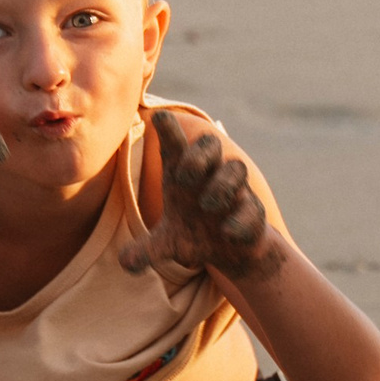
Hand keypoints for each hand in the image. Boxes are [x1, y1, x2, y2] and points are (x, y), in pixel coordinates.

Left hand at [119, 111, 280, 279]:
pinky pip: (251, 208)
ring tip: (207, 205)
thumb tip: (125, 263)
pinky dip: (239, 219)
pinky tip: (228, 232)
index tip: (158, 117)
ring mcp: (235, 192)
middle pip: (210, 144)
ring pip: (236, 168)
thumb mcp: (167, 243)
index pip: (176, 145)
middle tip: (184, 177)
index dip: (168, 130)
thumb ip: (147, 249)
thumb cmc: (195, 232)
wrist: (232, 251)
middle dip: (198, 156)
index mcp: (184, 174)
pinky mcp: (253, 212)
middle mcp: (210, 176)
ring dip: (222, 184)